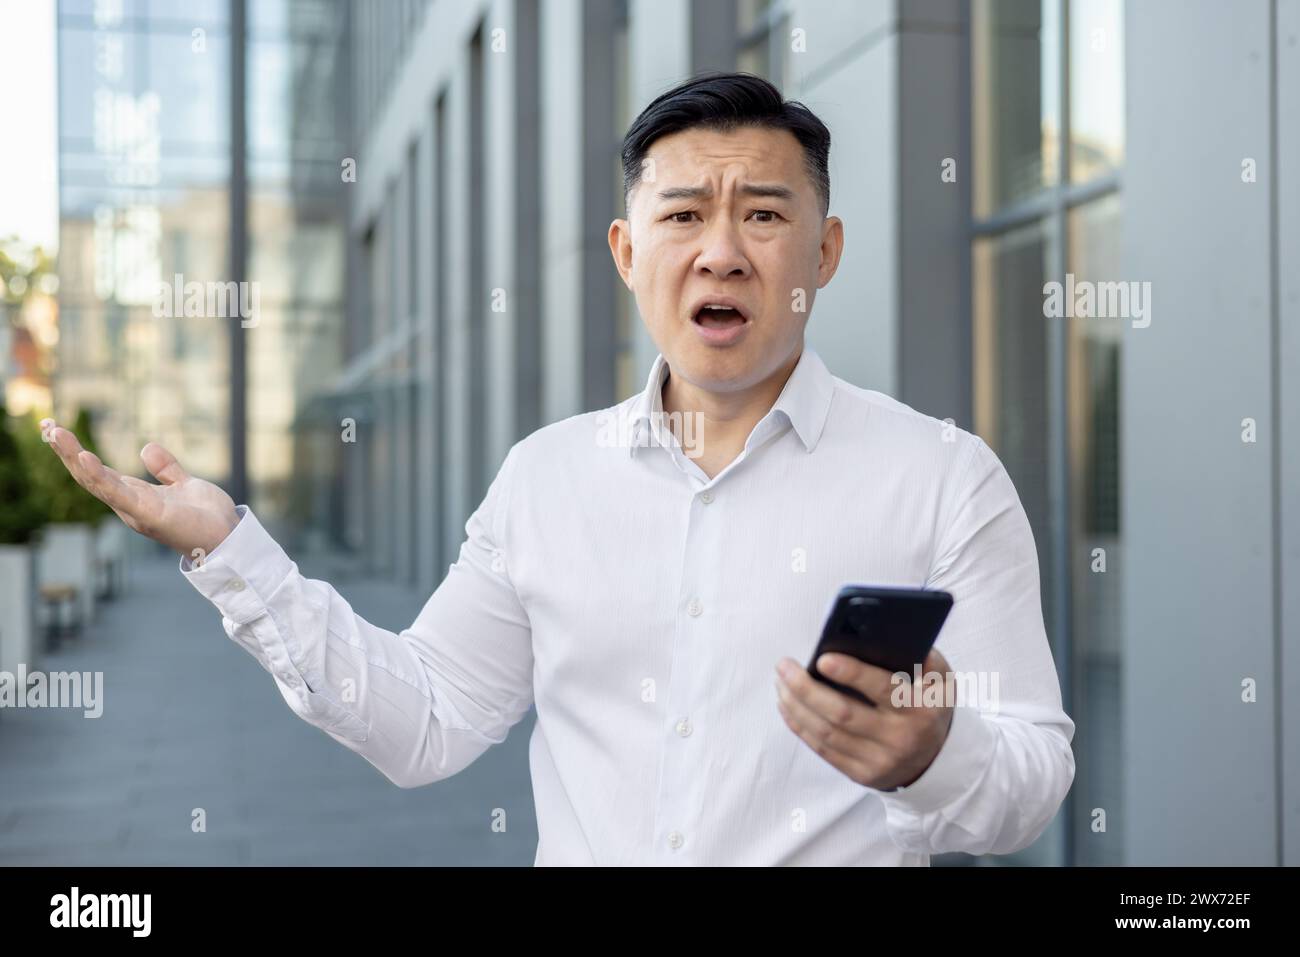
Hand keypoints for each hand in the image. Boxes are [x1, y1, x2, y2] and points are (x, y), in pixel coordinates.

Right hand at [39, 418, 240, 559]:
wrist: (228, 537)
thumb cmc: (206, 517)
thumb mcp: (184, 484)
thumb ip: (166, 468)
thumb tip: (146, 448)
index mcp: (135, 496)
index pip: (97, 471)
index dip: (75, 452)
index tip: (57, 428)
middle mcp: (129, 505)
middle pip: (89, 475)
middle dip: (66, 451)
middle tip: (46, 424)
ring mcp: (136, 511)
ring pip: (96, 482)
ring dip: (74, 458)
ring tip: (56, 434)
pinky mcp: (149, 516)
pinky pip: (119, 494)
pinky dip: (100, 477)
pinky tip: (85, 458)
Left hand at [774, 647, 955, 790]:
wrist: (938, 758)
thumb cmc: (930, 704)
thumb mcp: (940, 679)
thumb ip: (920, 656)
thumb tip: (876, 635)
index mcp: (920, 709)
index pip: (882, 689)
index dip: (851, 674)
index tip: (822, 658)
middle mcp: (900, 738)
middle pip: (843, 714)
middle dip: (807, 688)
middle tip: (784, 665)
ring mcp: (880, 761)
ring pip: (826, 733)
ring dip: (796, 705)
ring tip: (781, 681)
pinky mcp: (862, 775)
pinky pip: (823, 749)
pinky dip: (799, 725)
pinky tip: (787, 705)